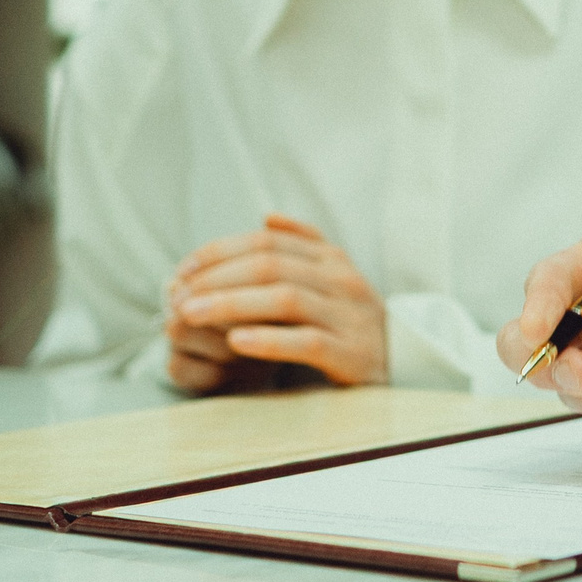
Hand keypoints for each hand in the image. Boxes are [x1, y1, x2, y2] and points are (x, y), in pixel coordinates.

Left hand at [165, 214, 387, 390]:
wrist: (405, 364)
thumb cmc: (352, 321)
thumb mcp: (333, 277)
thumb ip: (303, 244)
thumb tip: (267, 216)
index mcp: (331, 258)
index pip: (268, 241)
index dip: (220, 251)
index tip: (182, 270)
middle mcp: (341, 280)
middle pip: (271, 265)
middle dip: (216, 278)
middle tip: (176, 296)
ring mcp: (349, 316)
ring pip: (285, 299)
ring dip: (231, 305)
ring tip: (191, 315)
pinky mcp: (352, 354)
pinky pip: (307, 341)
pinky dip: (269, 340)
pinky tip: (236, 342)